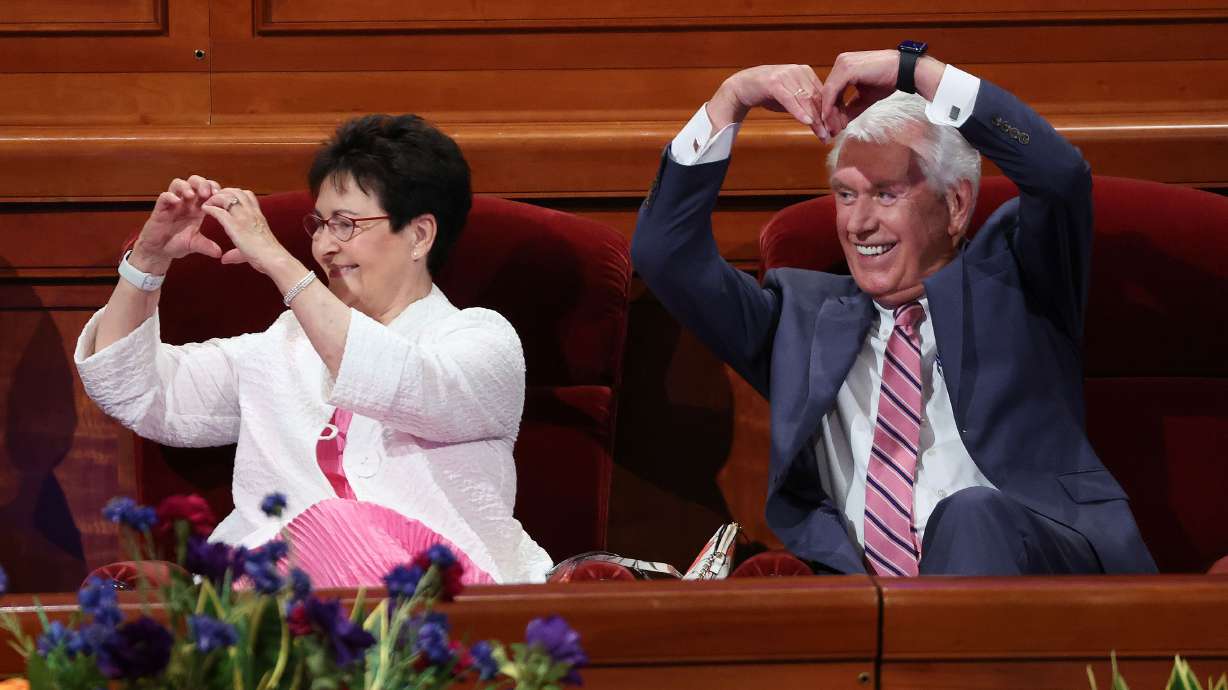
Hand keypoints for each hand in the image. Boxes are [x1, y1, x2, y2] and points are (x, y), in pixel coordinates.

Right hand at [130, 175, 223, 271]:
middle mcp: (185, 203)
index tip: (219, 195)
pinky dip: (170, 196)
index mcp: (197, 208)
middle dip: (202, 183)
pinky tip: (176, 201)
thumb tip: (219, 253)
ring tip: (191, 195)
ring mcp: (172, 204)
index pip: (207, 190)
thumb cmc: (177, 243)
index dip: (213, 189)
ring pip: (178, 184)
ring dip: (186, 186)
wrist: (159, 251)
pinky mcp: (160, 209)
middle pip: (194, 182)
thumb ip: (207, 246)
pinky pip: (163, 196)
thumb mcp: (195, 244)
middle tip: (206, 193)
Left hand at [201, 188, 290, 274]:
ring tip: (208, 203)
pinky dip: (210, 208)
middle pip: (236, 191)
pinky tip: (205, 210)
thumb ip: (235, 253)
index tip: (226, 200)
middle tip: (213, 199)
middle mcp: (251, 213)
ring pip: (226, 197)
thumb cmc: (266, 256)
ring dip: (215, 198)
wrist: (272, 259)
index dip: (235, 194)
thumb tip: (224, 259)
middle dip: (223, 192)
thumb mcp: (252, 249)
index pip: (248, 195)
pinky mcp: (234, 225)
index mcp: (258, 216)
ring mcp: (243, 217)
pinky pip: (219, 210)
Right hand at [707, 64, 828, 138]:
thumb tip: (824, 121)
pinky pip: (790, 99)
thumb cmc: (768, 93)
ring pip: (805, 100)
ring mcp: (786, 75)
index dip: (832, 112)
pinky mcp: (774, 83)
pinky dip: (799, 111)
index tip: (838, 128)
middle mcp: (798, 71)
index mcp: (806, 72)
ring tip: (822, 134)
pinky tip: (807, 122)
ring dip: (815, 119)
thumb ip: (806, 105)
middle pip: (817, 98)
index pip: (824, 94)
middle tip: (832, 135)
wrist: (742, 86)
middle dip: (826, 119)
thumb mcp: (791, 98)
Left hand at [818, 50, 901, 135]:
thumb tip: (841, 122)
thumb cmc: (888, 80)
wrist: (904, 72)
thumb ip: (851, 107)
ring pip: (827, 92)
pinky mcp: (846, 69)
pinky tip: (832, 119)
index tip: (834, 126)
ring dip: (829, 113)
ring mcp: (843, 64)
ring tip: (834, 128)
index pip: (832, 91)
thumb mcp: (865, 97)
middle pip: (827, 92)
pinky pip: (832, 91)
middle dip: (829, 114)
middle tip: (832, 131)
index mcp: (845, 67)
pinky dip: (830, 106)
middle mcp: (841, 62)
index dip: (831, 110)